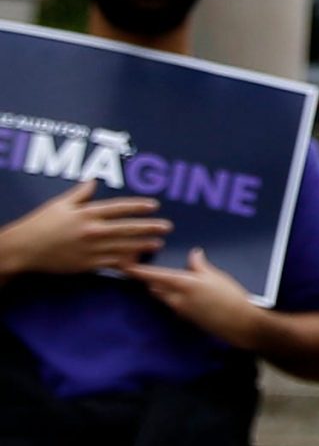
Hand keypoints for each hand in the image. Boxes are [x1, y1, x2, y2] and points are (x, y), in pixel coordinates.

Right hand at [0, 181, 171, 279]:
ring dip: (142, 245)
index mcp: (87, 214)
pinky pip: (110, 263)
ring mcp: (90, 249)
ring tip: (158, 244)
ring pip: (122, 247)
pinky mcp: (86, 264)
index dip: (138, 207)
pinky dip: (125, 262)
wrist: (24, 249)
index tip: (154, 206)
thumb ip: (80, 193)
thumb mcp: (60, 204)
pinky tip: (137, 261)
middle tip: (167, 227)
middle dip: (149, 227)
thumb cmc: (40, 224)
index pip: (119, 208)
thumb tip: (94, 180)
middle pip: (127, 228)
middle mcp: (92, 231)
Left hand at [122, 247, 258, 347]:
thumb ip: (200, 265)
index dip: (137, 271)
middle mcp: (175, 298)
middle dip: (149, 278)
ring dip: (160, 287)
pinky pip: (171, 303)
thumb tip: (193, 254)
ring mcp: (178, 310)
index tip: (123, 265)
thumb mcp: (216, 276)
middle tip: (146, 267)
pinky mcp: (184, 317)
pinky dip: (172, 295)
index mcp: (183, 284)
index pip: (153, 276)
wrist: (236, 322)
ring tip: (164, 277)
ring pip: (162, 296)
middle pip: (154, 287)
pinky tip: (183, 291)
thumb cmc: (229, 296)